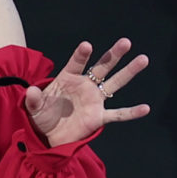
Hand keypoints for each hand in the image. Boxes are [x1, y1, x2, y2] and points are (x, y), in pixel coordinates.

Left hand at [24, 38, 149, 146]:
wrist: (49, 136)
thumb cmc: (42, 116)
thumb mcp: (33, 108)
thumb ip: (33, 99)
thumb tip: (31, 91)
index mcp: (67, 78)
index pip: (76, 63)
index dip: (81, 55)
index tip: (87, 46)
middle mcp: (84, 86)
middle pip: (102, 67)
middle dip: (113, 55)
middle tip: (126, 42)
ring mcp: (94, 100)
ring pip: (114, 83)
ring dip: (128, 72)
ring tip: (143, 59)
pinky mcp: (99, 117)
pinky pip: (117, 114)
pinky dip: (131, 113)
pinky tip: (145, 108)